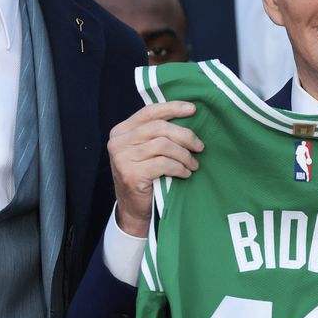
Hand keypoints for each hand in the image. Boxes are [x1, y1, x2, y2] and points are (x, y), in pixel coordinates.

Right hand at [108, 101, 203, 236]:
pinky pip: (164, 163)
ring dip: (184, 155)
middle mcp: (118, 142)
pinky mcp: (131, 174)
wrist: (133, 209)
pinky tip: (185, 173)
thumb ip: (156, 133)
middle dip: (185, 135)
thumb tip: (189, 115)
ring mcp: (122, 158)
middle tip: (199, 147)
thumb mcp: (146, 150)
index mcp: (121, 131)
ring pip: (164, 145)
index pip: (149, 112)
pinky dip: (179, 167)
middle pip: (159, 128)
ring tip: (193, 164)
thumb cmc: (145, 176)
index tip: (193, 109)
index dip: (172, 108)